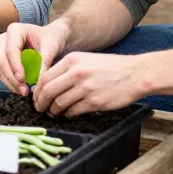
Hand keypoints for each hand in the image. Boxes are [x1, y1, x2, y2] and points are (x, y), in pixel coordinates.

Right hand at [0, 22, 66, 96]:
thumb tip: (37, 82)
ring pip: (0, 69)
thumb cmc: (52, 38)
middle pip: (2, 60)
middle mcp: (5, 38)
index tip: (23, 79)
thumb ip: (44, 62)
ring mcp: (2, 49)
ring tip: (24, 93)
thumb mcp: (51, 47)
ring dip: (10, 82)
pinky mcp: (4, 59)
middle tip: (24, 91)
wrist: (52, 36)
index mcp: (15, 30)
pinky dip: (10, 83)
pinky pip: (3, 73)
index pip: (11, 50)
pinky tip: (20, 90)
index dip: (16, 66)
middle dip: (12, 78)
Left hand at [31, 52, 146, 116]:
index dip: (38, 90)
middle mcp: (76, 73)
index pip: (45, 77)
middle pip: (48, 91)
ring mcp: (86, 88)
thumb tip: (48, 83)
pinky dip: (67, 114)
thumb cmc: (110, 67)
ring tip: (53, 112)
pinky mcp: (95, 102)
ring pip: (59, 103)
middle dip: (40, 102)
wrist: (136, 73)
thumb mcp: (85, 59)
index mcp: (72, 60)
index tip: (36, 97)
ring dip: (53, 110)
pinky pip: (73, 111)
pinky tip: (68, 114)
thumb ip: (67, 69)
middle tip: (40, 108)